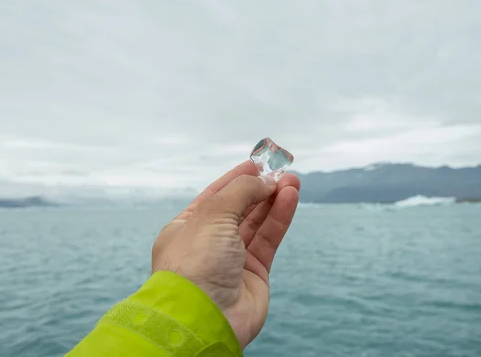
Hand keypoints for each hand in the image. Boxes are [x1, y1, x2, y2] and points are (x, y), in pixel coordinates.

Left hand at [151, 160, 300, 348]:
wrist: (203, 316)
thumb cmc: (196, 262)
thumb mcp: (213, 214)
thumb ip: (241, 192)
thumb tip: (264, 181)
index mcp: (187, 227)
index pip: (215, 195)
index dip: (236, 178)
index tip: (257, 163)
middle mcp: (209, 242)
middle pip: (240, 207)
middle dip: (260, 188)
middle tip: (282, 171)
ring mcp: (232, 258)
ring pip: (258, 222)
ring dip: (274, 200)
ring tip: (292, 182)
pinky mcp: (254, 273)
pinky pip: (269, 238)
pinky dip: (280, 217)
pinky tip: (290, 198)